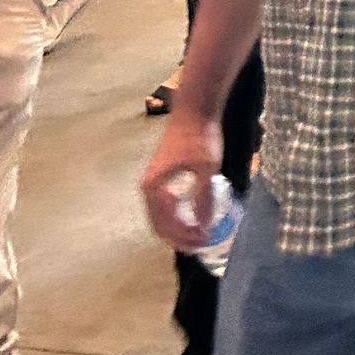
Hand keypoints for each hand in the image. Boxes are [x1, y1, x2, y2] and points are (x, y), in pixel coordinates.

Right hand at [140, 111, 224, 247]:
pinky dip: (176, 215)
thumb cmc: (199, 137)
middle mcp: (149, 187)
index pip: (165, 224)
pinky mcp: (162, 174)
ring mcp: (154, 181)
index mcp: (154, 188)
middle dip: (178, 237)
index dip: (183, 237)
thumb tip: (204, 225)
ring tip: (196, 235)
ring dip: (177, 228)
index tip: (203, 241)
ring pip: (160, 215)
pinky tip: (191, 216)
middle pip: (159, 223)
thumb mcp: (206, 169)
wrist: (195, 109)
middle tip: (199, 245)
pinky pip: (165, 204)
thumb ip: (203, 198)